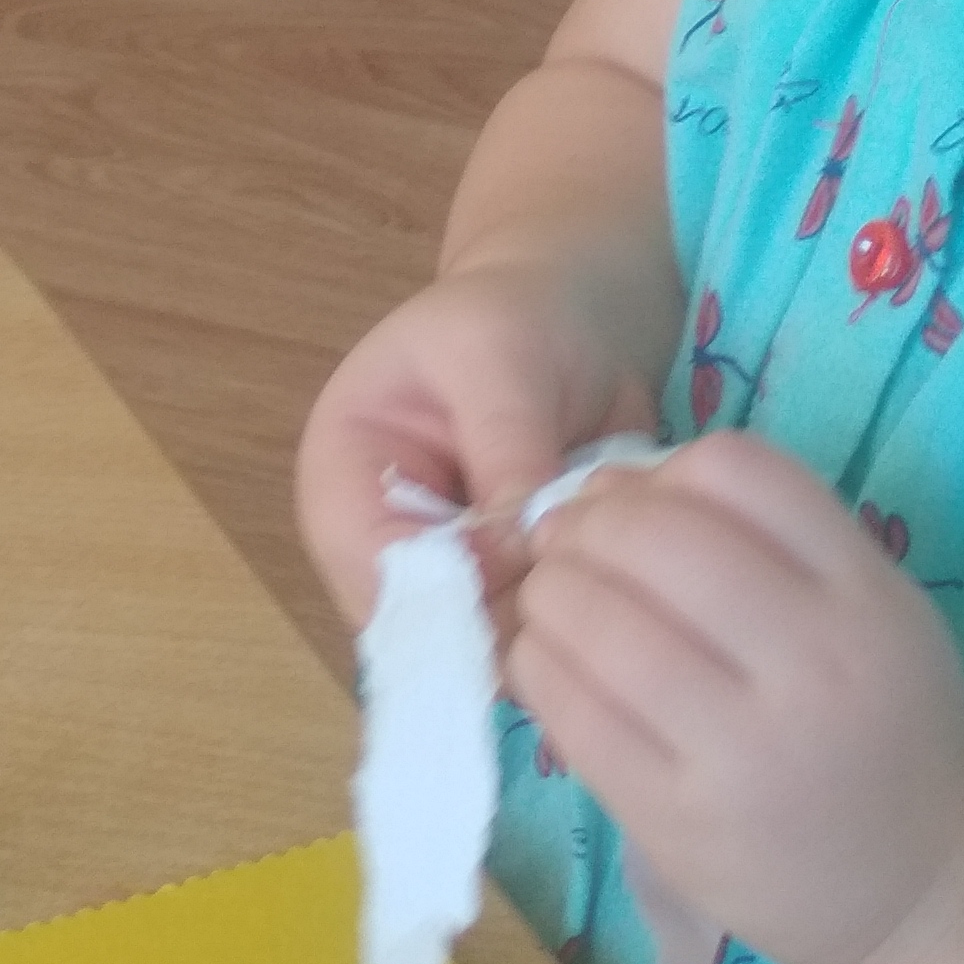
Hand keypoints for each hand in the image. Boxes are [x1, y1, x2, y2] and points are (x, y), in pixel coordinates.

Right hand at [296, 260, 656, 629]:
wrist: (577, 319)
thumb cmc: (518, 318)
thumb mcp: (503, 356)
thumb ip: (505, 449)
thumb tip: (519, 550)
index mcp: (344, 476)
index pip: (372, 570)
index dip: (448, 588)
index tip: (533, 565)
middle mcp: (383, 544)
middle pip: (427, 627)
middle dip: (509, 610)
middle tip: (584, 566)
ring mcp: (449, 576)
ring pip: (490, 645)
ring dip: (556, 612)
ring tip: (606, 547)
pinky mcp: (509, 593)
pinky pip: (541, 635)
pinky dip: (586, 609)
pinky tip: (619, 560)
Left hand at [508, 430, 963, 963]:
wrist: (930, 893)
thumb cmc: (886, 732)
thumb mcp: (872, 611)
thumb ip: (767, 540)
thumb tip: (605, 487)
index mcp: (864, 595)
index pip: (736, 470)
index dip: (659, 468)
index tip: (632, 499)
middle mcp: (812, 663)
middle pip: (653, 537)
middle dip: (585, 524)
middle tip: (568, 545)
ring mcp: (743, 750)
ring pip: (599, 622)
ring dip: (550, 592)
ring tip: (553, 601)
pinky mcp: (680, 821)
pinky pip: (574, 714)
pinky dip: (538, 666)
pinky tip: (549, 663)